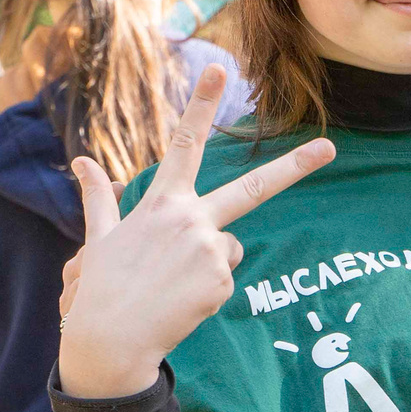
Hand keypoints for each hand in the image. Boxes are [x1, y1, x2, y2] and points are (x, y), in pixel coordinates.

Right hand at [58, 64, 334, 399]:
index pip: (184, 144)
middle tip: (329, 148)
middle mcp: (190, 219)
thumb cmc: (102, 289)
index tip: (217, 70)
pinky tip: (181, 303)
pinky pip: (225, 278)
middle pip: (251, 188)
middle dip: (293, 167)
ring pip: (229, 246)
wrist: (109, 341)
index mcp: (161, 203)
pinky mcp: (221, 281)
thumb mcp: (99, 238)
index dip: (200, 104)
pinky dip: (207, 291)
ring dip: (209, 262)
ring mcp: (210, 250)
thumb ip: (99, 198)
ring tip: (173, 285)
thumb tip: (82, 160)